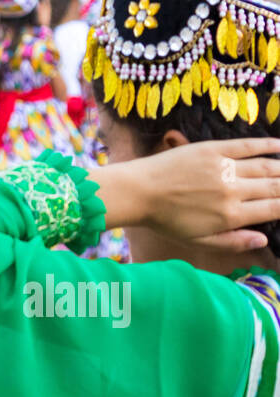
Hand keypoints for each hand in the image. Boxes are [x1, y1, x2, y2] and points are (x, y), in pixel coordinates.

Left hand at [98, 137, 279, 250]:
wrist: (138, 192)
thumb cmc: (165, 221)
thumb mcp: (197, 241)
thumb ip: (232, 242)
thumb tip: (264, 239)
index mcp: (230, 216)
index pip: (273, 209)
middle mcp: (233, 191)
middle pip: (275, 186)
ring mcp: (225, 168)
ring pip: (267, 166)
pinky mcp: (214, 149)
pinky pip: (248, 145)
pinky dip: (268, 144)